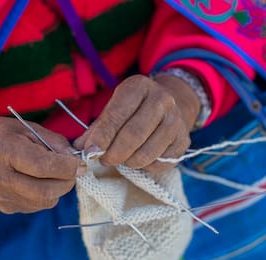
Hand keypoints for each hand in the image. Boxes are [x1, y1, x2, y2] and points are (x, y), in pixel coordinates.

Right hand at [0, 117, 84, 213]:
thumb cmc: (2, 135)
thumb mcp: (27, 127)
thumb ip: (54, 142)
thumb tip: (74, 159)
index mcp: (5, 151)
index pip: (44, 166)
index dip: (68, 167)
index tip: (81, 164)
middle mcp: (0, 177)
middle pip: (46, 191)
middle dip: (67, 181)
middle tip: (73, 170)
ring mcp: (1, 196)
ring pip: (44, 202)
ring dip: (58, 189)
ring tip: (53, 173)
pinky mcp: (5, 207)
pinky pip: (36, 205)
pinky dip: (46, 195)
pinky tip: (39, 181)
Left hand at [74, 74, 199, 173]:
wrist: (167, 107)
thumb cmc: (131, 111)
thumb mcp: (112, 110)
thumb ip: (96, 129)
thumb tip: (81, 149)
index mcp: (139, 86)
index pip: (117, 115)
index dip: (102, 136)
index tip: (90, 152)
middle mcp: (162, 99)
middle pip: (133, 135)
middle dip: (114, 153)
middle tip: (104, 160)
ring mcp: (176, 120)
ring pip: (147, 153)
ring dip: (128, 162)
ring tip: (121, 158)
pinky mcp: (184, 140)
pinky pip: (160, 163)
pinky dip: (145, 166)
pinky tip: (139, 157)